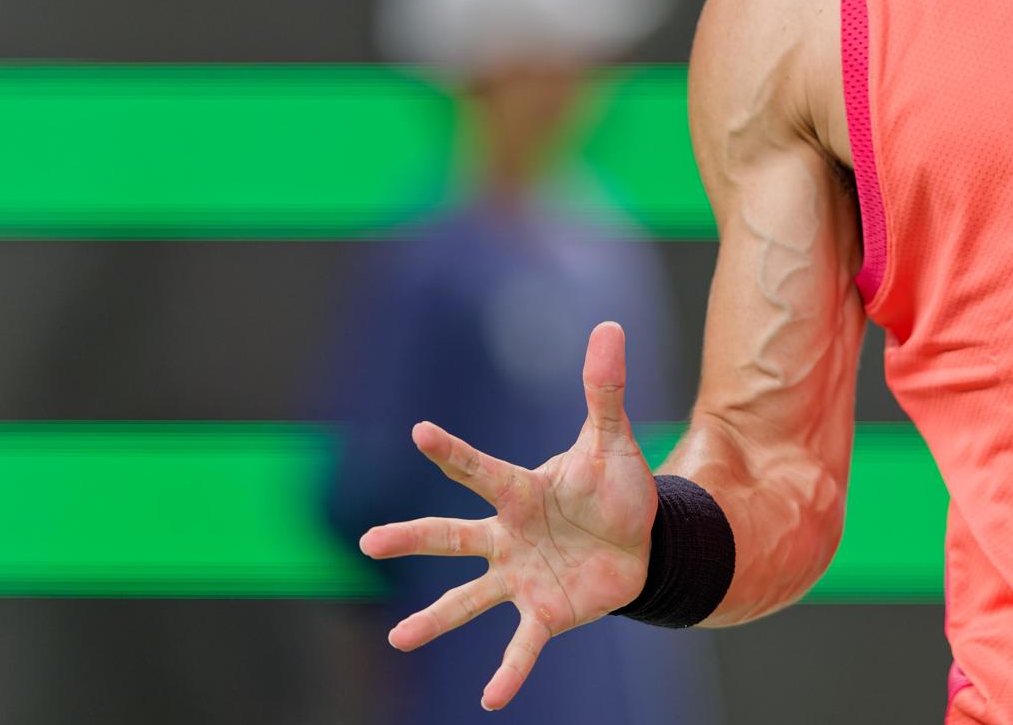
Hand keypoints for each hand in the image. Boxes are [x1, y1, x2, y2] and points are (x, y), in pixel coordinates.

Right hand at [359, 322, 658, 710]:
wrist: (645, 541)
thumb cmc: (616, 487)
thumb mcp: (613, 440)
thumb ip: (604, 389)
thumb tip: (610, 325)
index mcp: (521, 490)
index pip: (482, 469)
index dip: (453, 450)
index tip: (419, 430)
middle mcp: (509, 535)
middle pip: (453, 536)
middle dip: (412, 538)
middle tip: (368, 541)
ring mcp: (521, 576)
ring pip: (468, 597)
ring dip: (434, 618)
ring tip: (398, 639)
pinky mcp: (545, 610)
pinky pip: (522, 644)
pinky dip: (508, 671)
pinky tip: (492, 699)